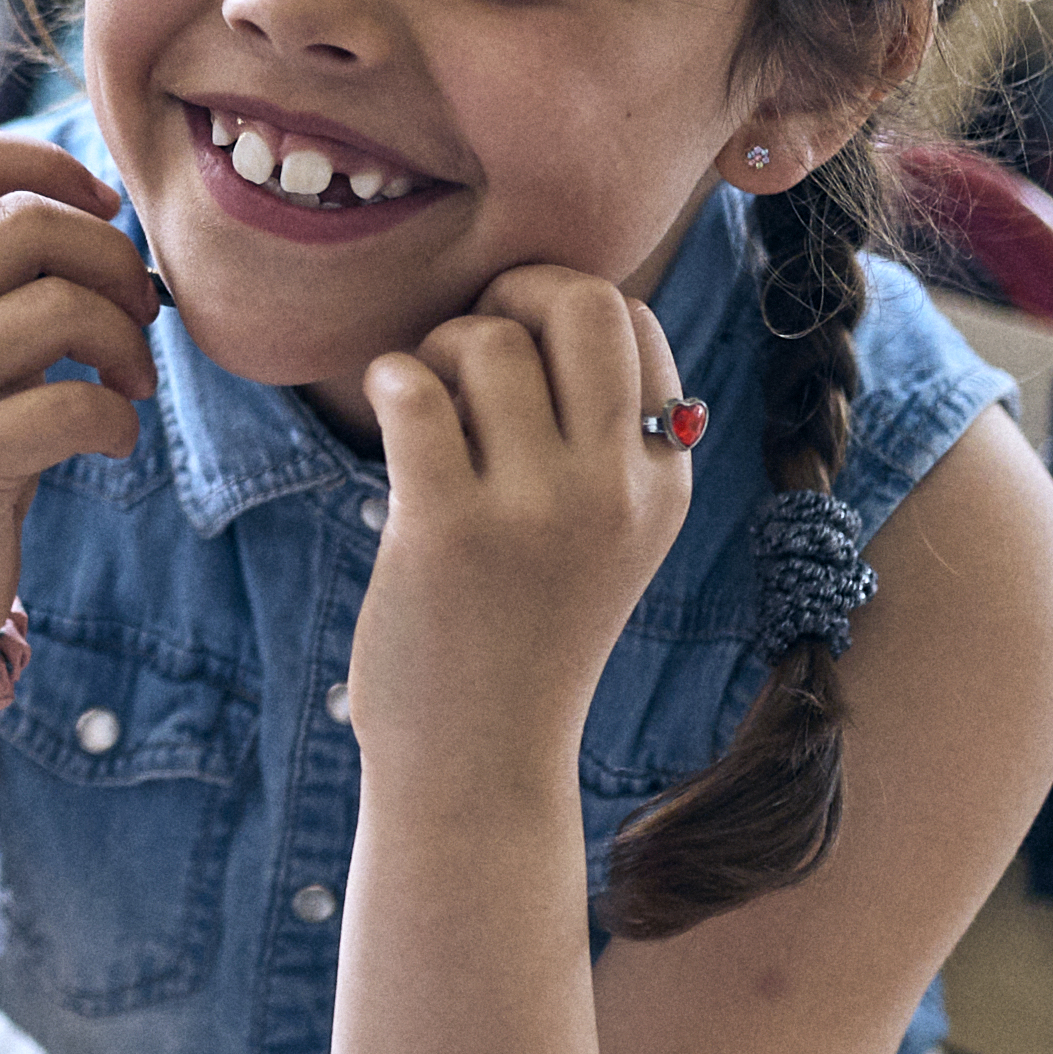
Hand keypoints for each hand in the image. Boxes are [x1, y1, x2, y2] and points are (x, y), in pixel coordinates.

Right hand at [0, 129, 164, 663]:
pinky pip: (74, 403)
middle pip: (26, 221)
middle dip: (112, 258)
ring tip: (132, 383)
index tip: (105, 211)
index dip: (50, 162)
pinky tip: (112, 440)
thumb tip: (102, 206)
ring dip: (128, 343)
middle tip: (142, 312)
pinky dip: (118, 418)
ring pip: (60, 307)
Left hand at [347, 267, 691, 780]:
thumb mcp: (608, 536)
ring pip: (486, 340)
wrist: (478, 761)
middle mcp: (614, 490)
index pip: (633, 322)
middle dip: (514, 292)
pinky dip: (390, 383)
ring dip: (438, 353)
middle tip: (470, 346)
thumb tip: (555, 304)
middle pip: (583, 301)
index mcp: (662, 482)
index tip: (518, 362)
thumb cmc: (522, 631)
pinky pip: (413, 390)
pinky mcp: (447, 531)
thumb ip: (603, 436)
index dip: (561, 312)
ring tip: (426, 414)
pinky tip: (392, 421)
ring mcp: (535, 511)